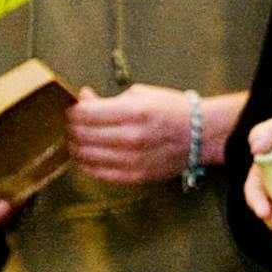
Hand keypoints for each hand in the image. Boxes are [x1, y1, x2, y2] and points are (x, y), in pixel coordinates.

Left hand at [67, 84, 198, 184]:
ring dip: (75, 146)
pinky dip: (86, 163)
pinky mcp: (135, 177)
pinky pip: (97, 173)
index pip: (85, 114)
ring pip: (85, 156)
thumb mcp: (141, 94)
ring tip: (78, 138)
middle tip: (71, 123)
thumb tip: (81, 99)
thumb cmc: (171, 110)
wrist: (201, 134)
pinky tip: (87, 154)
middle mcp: (131, 137)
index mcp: (134, 111)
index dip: (71, 110)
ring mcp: (132, 160)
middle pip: (81, 135)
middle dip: (70, 127)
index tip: (71, 108)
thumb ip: (107, 99)